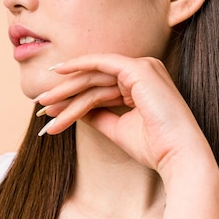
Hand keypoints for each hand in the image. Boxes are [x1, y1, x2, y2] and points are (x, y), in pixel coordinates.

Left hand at [35, 53, 213, 175]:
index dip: (75, 98)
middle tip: (41, 104)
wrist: (178, 155)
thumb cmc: (155, 146)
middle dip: (66, 93)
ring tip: (44, 104)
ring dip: (67, 90)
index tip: (51, 108)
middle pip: (95, 80)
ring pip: (95, 76)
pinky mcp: (139, 68)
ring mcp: (143, 67)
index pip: (102, 88)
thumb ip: (99, 115)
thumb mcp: (118, 128)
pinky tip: (60, 73)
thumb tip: (77, 111)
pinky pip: (102, 63)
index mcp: (142, 84)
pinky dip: (80, 66)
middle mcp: (144, 70)